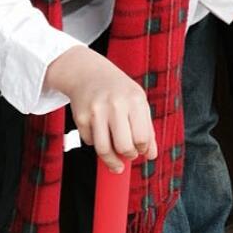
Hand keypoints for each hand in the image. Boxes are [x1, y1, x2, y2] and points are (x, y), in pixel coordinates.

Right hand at [44, 45, 155, 172]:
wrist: (88, 73)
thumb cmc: (118, 89)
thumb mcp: (138, 101)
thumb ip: (147, 129)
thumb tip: (151, 155)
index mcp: (134, 99)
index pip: (142, 138)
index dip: (143, 149)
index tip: (140, 149)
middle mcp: (115, 104)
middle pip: (124, 146)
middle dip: (128, 155)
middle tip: (129, 153)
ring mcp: (96, 111)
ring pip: (104, 150)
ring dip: (111, 159)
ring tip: (116, 159)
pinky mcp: (81, 117)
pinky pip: (90, 143)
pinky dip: (96, 143)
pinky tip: (101, 134)